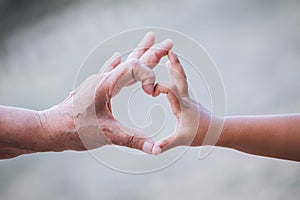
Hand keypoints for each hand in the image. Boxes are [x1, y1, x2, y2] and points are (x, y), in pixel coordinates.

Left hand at [40, 32, 172, 153]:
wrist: (48, 129)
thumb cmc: (73, 130)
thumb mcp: (107, 135)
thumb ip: (133, 140)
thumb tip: (155, 149)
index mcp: (106, 84)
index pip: (135, 68)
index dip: (149, 76)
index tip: (151, 93)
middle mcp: (103, 79)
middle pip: (133, 61)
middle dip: (152, 52)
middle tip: (168, 43)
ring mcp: (98, 82)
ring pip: (123, 64)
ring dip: (139, 54)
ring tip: (149, 41)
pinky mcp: (94, 89)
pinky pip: (110, 71)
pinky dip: (118, 63)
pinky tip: (117, 56)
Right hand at [152, 52, 212, 154]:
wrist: (220, 131)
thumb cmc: (202, 134)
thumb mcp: (182, 139)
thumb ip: (167, 144)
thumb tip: (153, 150)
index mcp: (183, 104)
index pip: (170, 89)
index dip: (159, 87)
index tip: (150, 93)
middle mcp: (186, 97)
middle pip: (180, 77)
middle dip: (174, 64)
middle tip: (168, 50)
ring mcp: (189, 98)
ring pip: (182, 79)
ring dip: (175, 68)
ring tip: (169, 57)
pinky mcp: (190, 101)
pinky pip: (182, 85)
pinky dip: (176, 76)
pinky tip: (173, 74)